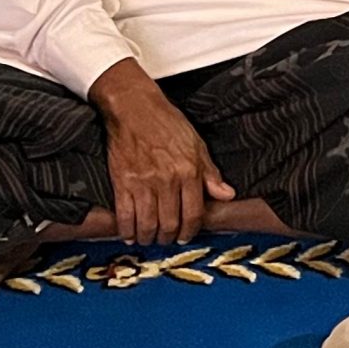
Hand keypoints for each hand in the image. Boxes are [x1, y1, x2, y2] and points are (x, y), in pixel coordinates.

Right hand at [91, 61, 234, 244]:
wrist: (135, 108)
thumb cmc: (166, 122)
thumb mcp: (197, 144)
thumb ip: (211, 173)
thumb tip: (227, 194)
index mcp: (188, 172)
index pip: (194, 214)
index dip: (190, 231)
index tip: (185, 235)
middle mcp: (167, 181)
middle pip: (170, 224)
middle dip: (169, 237)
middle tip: (167, 239)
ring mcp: (143, 184)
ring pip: (148, 225)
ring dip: (149, 237)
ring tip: (150, 238)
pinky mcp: (122, 184)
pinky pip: (124, 217)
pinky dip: (127, 231)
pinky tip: (131, 234)